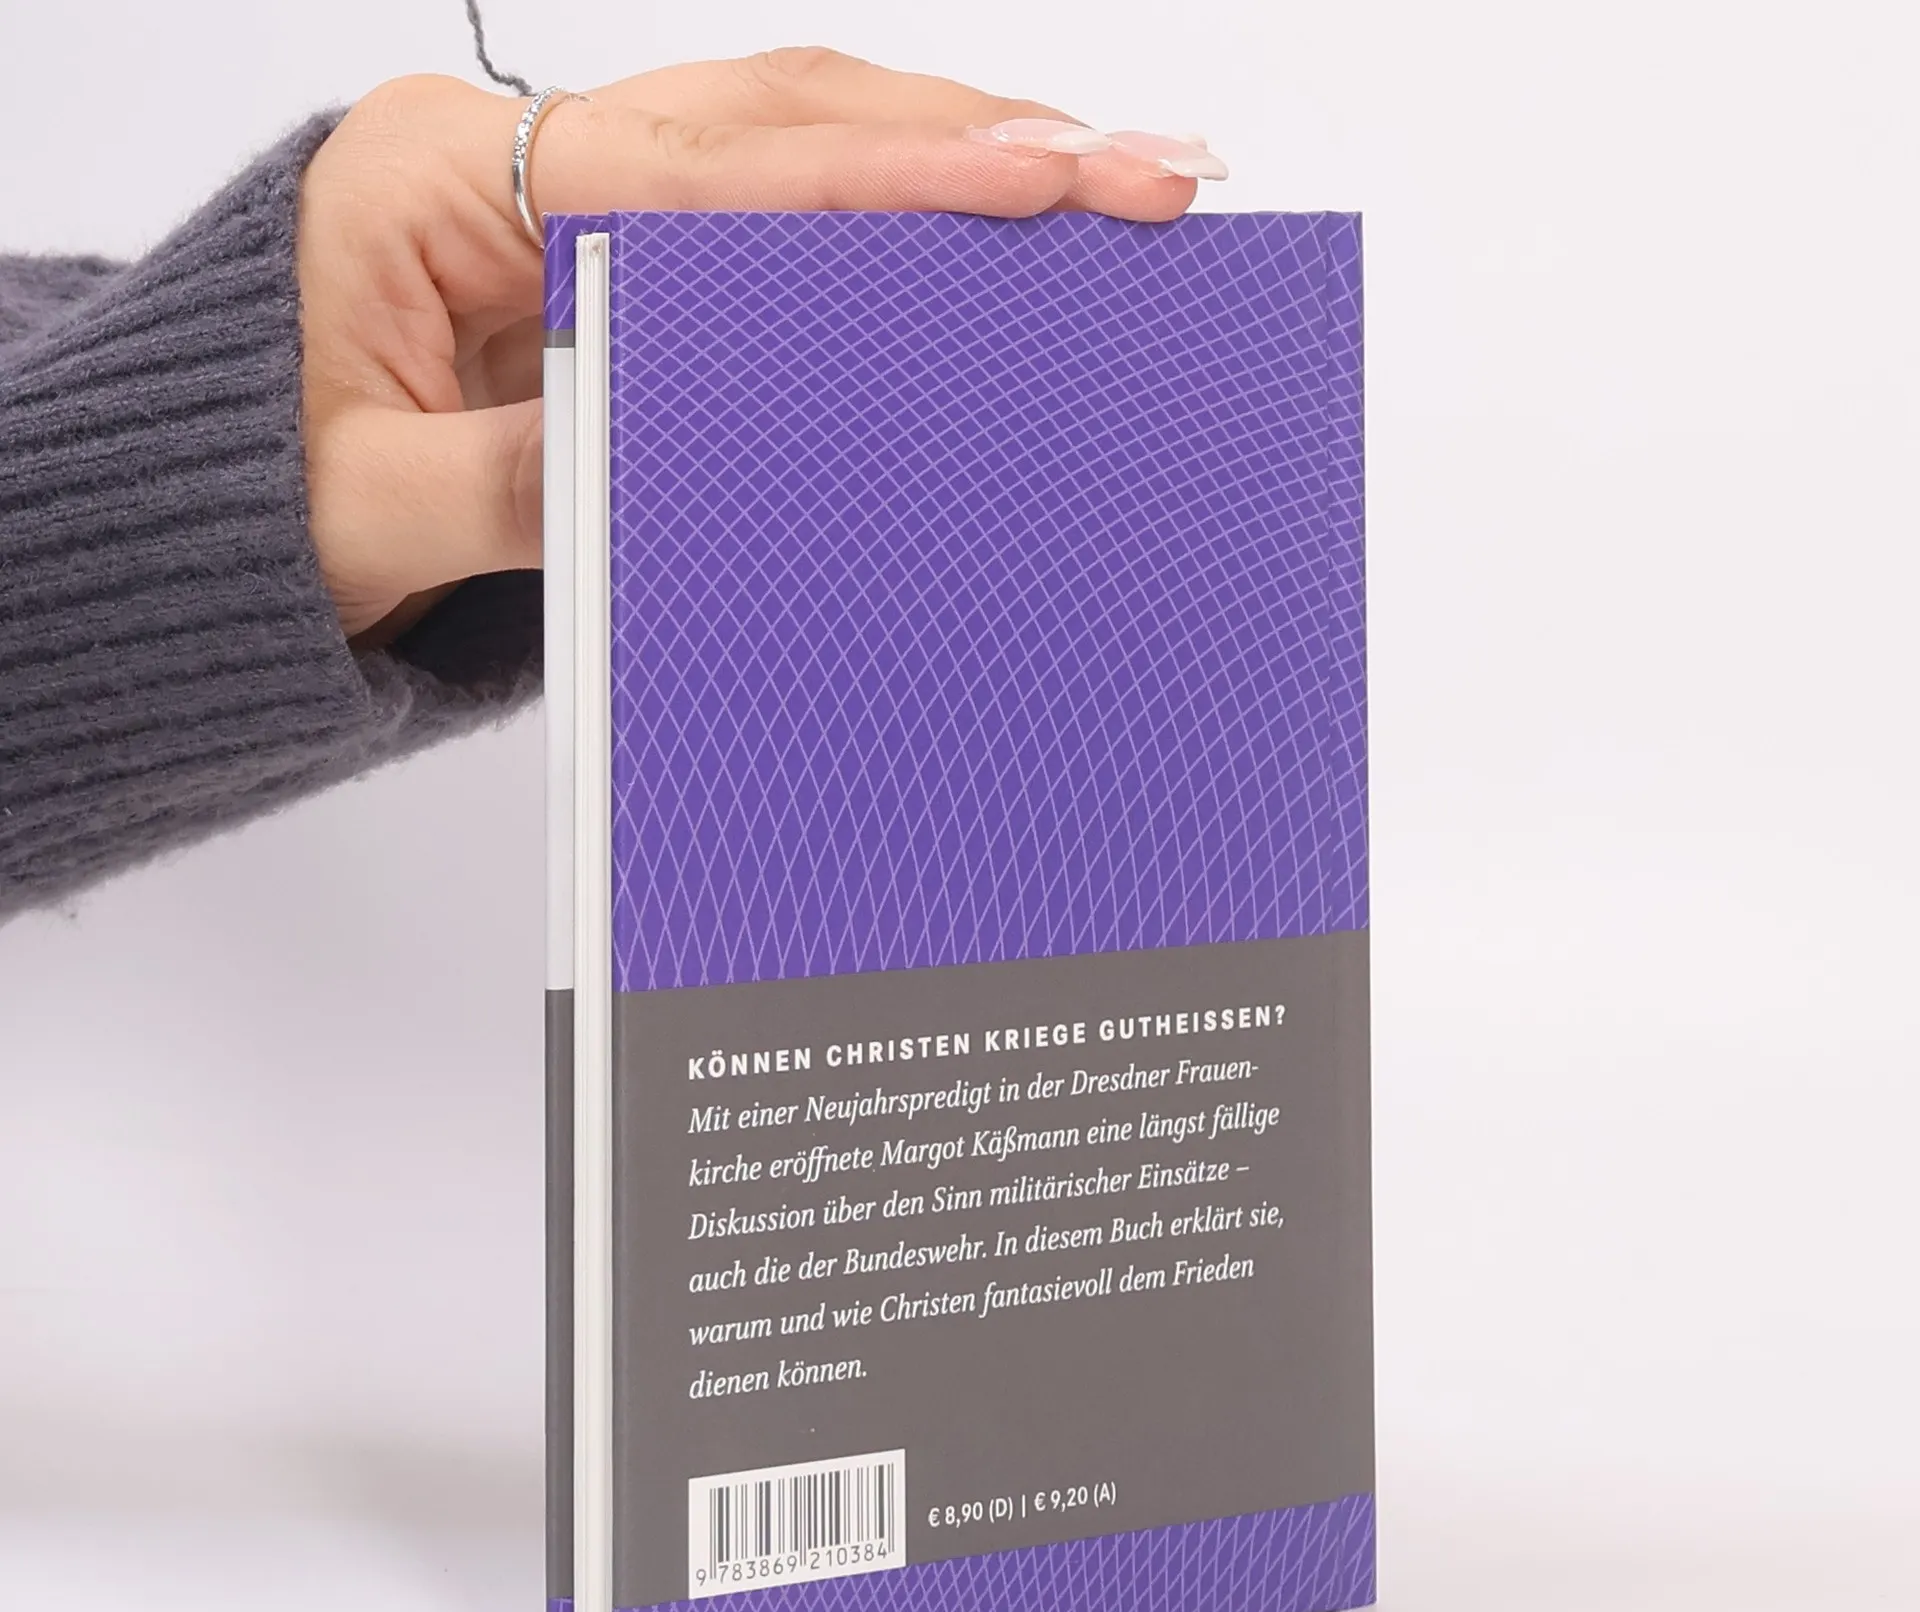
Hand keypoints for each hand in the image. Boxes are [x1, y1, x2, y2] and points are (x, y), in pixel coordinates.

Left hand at [297, 50, 1225, 639]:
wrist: (184, 499)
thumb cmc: (241, 490)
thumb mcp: (362, 508)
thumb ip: (510, 481)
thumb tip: (664, 455)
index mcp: (441, 185)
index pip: (713, 173)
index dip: (892, 181)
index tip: (1045, 181)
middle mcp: (516, 157)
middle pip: (781, 111)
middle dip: (974, 133)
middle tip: (1139, 167)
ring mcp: (562, 192)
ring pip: (787, 134)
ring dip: (948, 149)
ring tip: (1104, 176)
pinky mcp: (599, 253)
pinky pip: (762, 209)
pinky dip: (880, 210)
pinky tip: (979, 218)